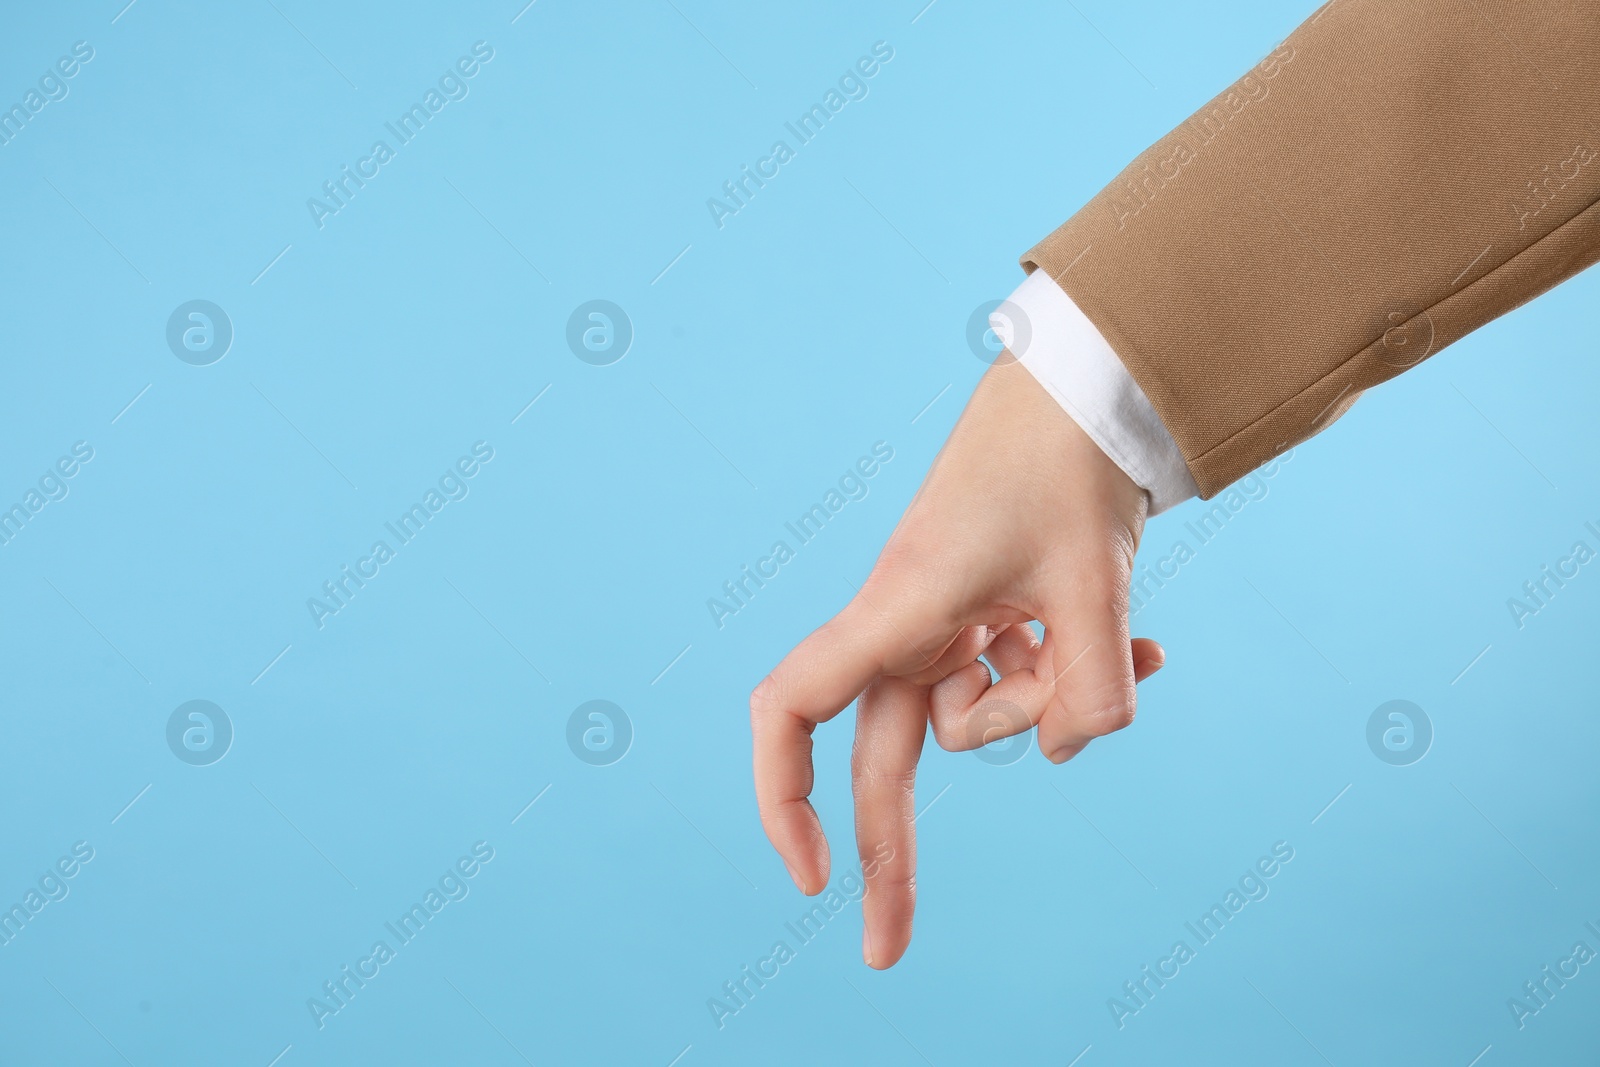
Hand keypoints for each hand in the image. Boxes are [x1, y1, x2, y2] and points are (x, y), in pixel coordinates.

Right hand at [750, 358, 1166, 968]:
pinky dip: (1075, 670)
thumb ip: (1091, 695)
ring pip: (985, 716)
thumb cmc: (1067, 469)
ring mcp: (946, 621)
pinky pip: (1022, 676)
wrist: (1087, 390)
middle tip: (886, 955)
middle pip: (887, 759)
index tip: (811, 872)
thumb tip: (1069, 748)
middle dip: (894, 856)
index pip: (796, 708)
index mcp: (899, 614)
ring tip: (1125, 639)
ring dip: (1056, 701)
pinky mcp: (987, 611)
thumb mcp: (1098, 591)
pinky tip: (1149, 643)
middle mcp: (907, 625)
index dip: (783, 794)